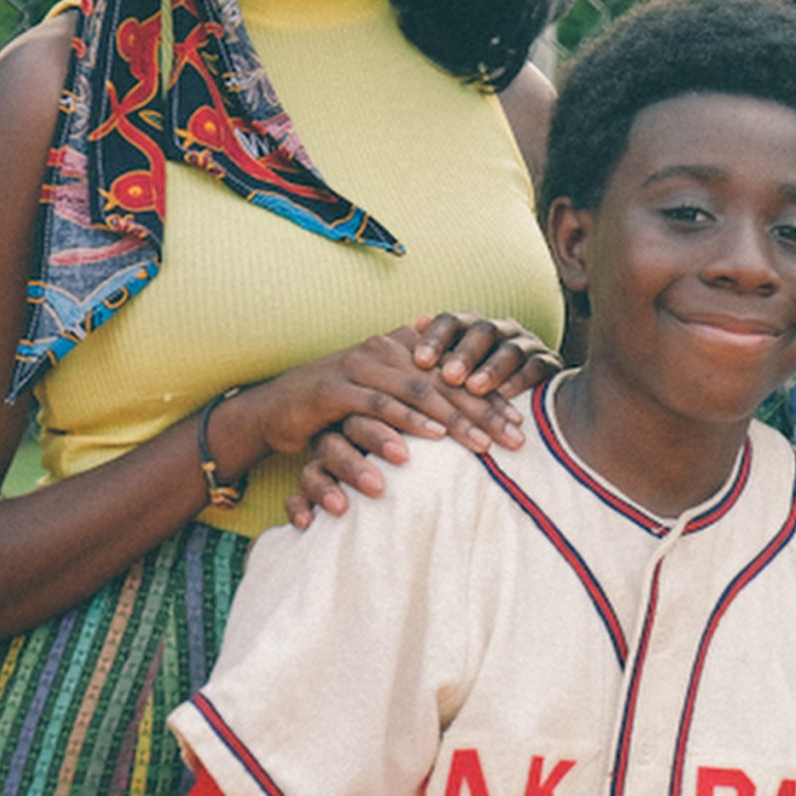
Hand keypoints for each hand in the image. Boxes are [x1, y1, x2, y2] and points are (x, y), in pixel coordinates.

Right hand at [282, 313, 562, 526]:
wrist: (275, 405)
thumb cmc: (335, 402)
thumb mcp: (379, 389)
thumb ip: (416, 379)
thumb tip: (457, 372)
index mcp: (399, 348)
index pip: (454, 374)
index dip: (489, 398)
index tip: (520, 425)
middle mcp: (383, 351)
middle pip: (445, 382)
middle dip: (484, 411)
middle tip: (514, 439)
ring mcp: (358, 367)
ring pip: (418, 393)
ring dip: (454, 421)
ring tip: (483, 447)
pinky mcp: (334, 390)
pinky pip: (378, 406)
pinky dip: (407, 422)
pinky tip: (432, 440)